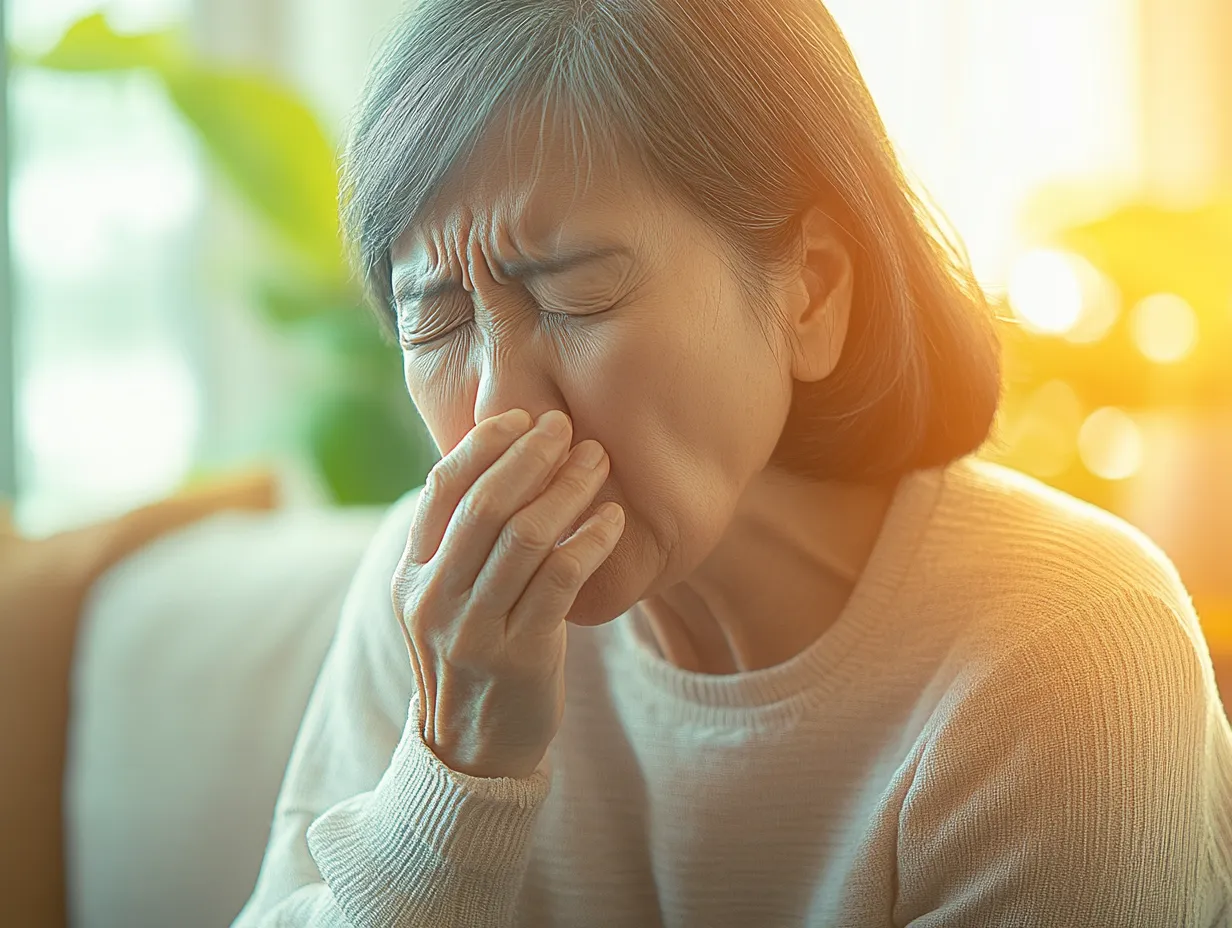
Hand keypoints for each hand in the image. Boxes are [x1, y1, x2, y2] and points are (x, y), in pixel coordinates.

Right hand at [392, 408, 624, 778]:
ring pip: (526, 535)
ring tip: (597, 462)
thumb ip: (458, 547)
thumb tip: (500, 469)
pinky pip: (562, 579)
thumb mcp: (444, 602)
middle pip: (486, 505)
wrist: (475, 752)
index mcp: (411, 575)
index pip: (441, 490)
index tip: (520, 418)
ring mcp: (475, 629)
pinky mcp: (521, 653)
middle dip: (531, 456)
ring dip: (568, 489)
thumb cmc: (474, 660)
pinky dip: (591, 540)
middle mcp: (435, 597)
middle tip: (567, 427)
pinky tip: (614, 520)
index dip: (482, 446)